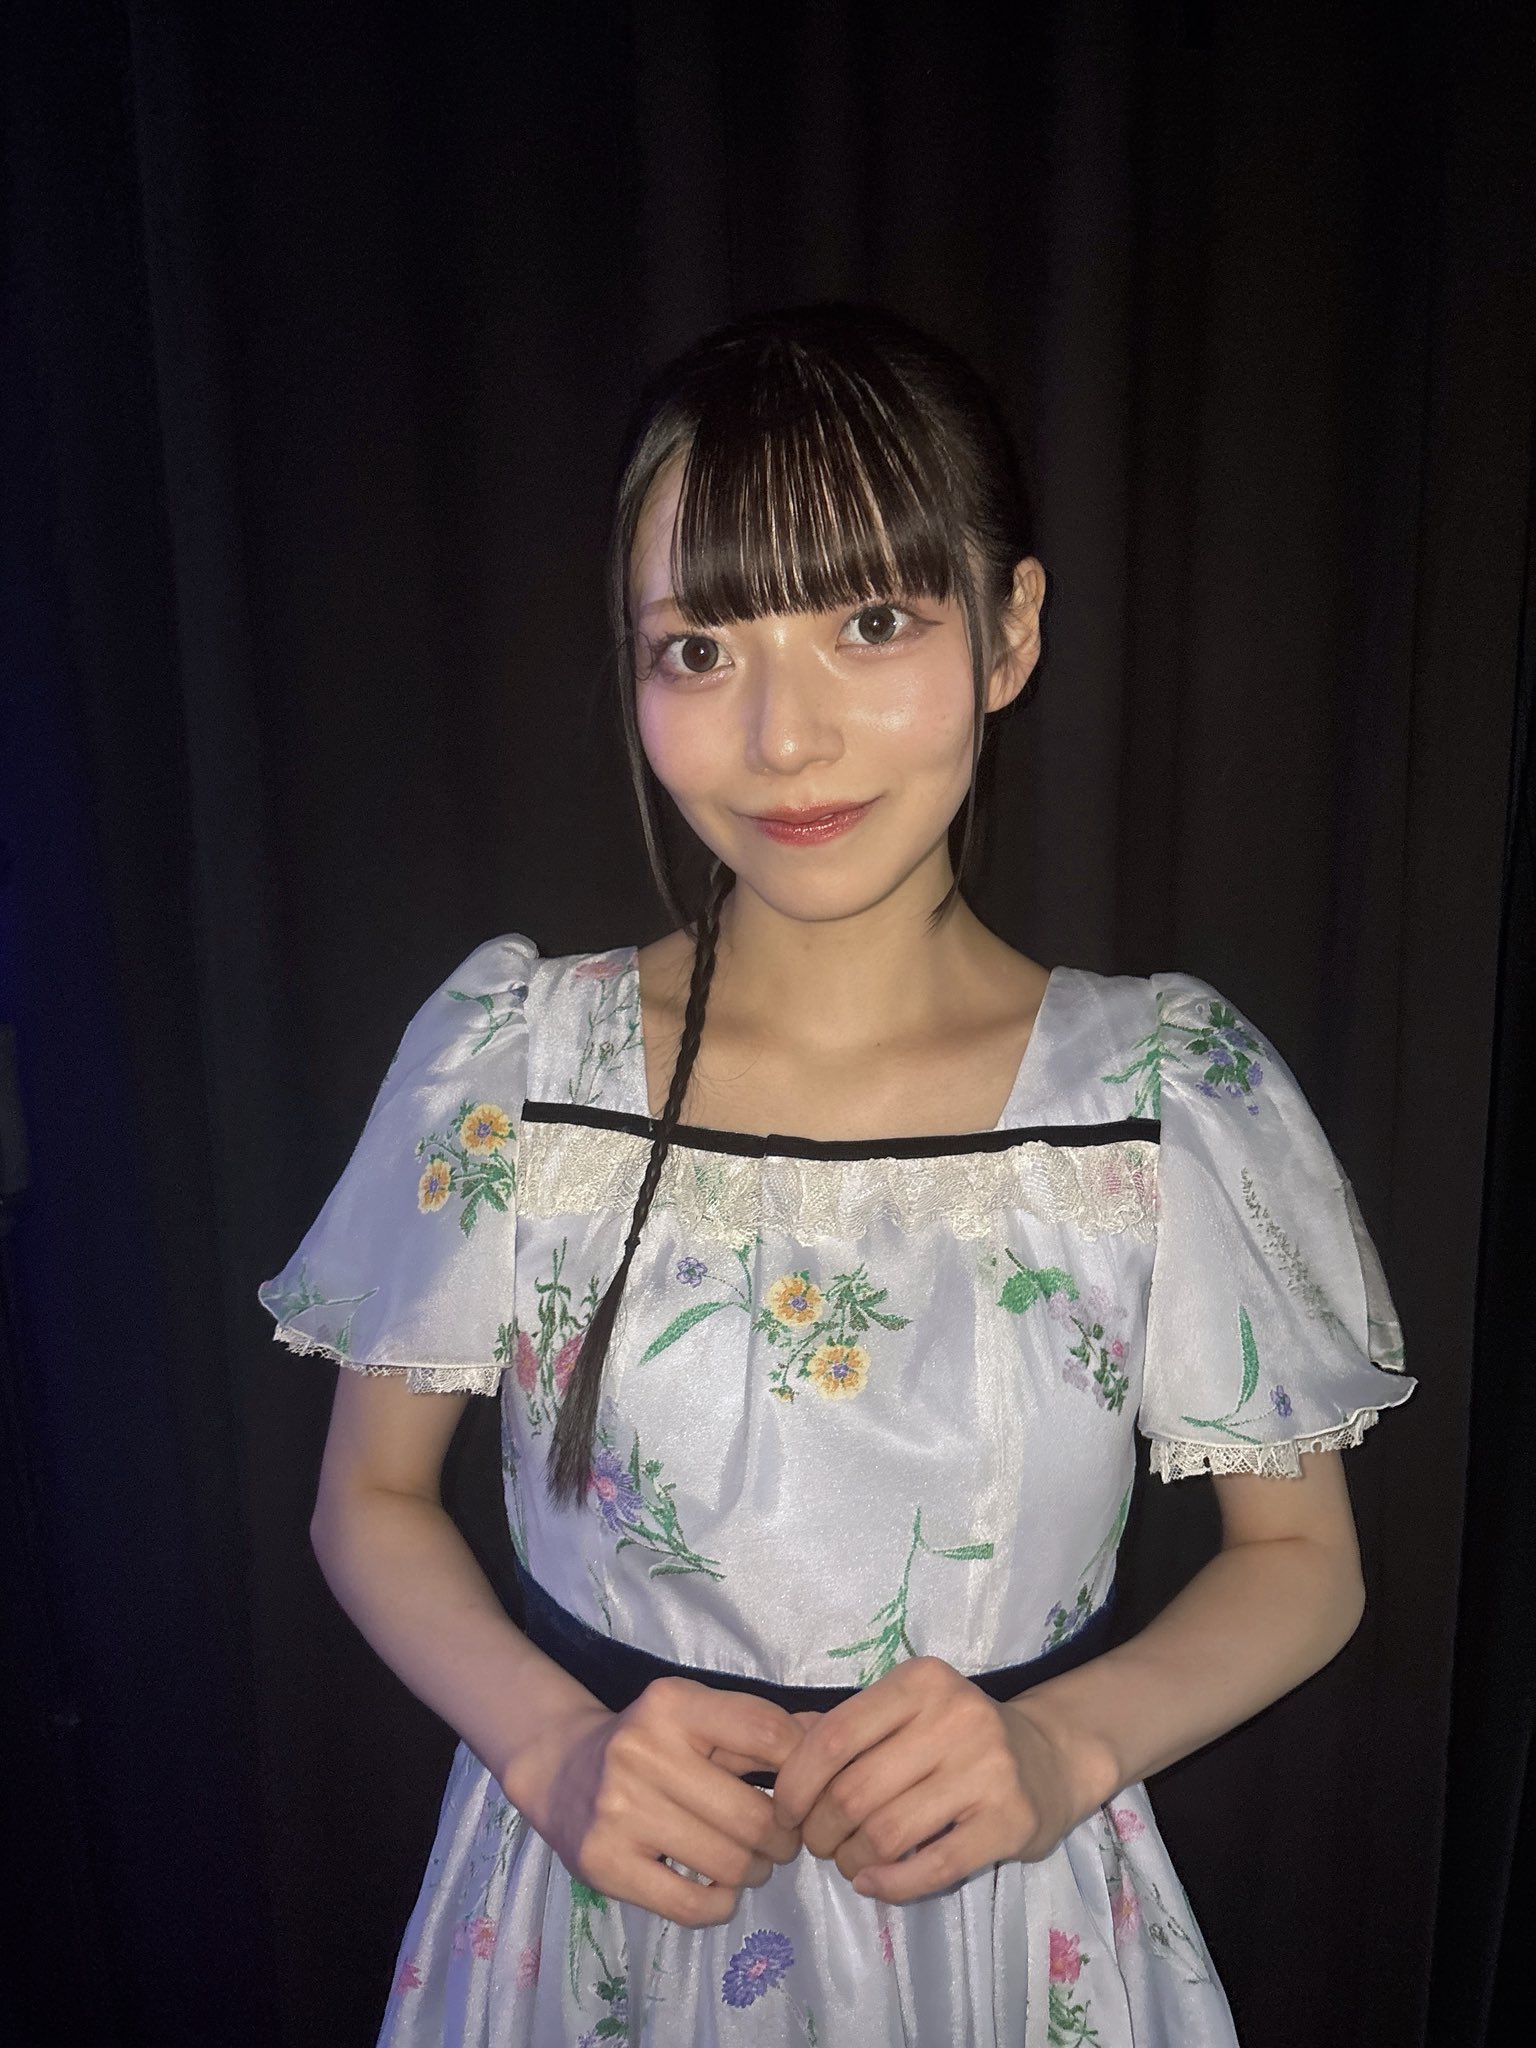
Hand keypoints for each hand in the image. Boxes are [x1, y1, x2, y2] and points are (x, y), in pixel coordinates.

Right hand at [510, 1677, 807, 1925]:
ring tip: (748, 1860)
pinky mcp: (605, 1865)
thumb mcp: (698, 1716)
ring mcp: (619, 1811)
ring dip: (755, 1870)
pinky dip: (722, 1903)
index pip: (769, 1734)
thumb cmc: (649, 1742)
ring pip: (730, 1863)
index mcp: (673, 1704)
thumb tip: (830, 1731)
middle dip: (784, 1837)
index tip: (804, 1793)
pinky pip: (692, 1904)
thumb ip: (762, 1726)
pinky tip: (719, 1887)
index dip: (804, 1772)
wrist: (561, 1769)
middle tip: (780, 1839)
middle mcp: (642, 1752)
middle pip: (755, 1814)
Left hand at [768, 1657, 1079, 1903]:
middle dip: (821, 1830)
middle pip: (854, 1792)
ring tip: (848, 1861)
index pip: (834, 1737)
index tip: (784, 1811)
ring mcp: (988, 1769)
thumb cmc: (958, 1736)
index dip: (796, 1783)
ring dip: (852, 1859)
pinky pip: (932, 1866)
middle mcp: (956, 1716)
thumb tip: (773, 1747)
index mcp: (920, 1682)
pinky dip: (890, 1884)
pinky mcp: (1010, 1820)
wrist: (1049, 1758)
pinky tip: (874, 1882)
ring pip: (887, 1833)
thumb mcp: (904, 1713)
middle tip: (819, 1843)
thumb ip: (843, 1727)